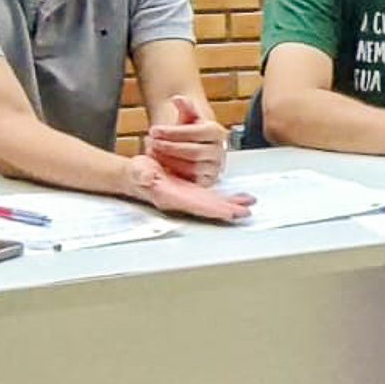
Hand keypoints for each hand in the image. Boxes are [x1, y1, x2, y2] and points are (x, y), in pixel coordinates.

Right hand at [124, 153, 252, 221]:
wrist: (136, 175)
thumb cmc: (136, 174)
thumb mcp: (138, 171)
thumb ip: (143, 175)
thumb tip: (148, 178)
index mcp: (172, 197)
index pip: (197, 205)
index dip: (214, 208)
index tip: (229, 212)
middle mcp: (183, 201)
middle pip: (210, 208)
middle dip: (228, 210)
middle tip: (246, 211)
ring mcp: (188, 198)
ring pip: (214, 204)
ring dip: (231, 205)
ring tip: (248, 204)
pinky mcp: (192, 193)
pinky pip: (212, 198)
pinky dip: (226, 199)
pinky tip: (237, 199)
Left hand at [146, 95, 227, 184]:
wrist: (194, 145)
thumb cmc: (189, 131)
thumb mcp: (187, 116)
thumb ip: (185, 106)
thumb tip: (178, 98)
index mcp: (217, 132)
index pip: (196, 133)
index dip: (173, 132)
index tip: (154, 130)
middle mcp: (219, 151)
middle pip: (193, 151)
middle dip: (169, 147)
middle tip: (152, 143)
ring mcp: (215, 168)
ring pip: (191, 167)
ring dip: (169, 160)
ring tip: (154, 153)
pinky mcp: (208, 181)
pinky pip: (191, 180)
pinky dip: (175, 173)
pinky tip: (163, 166)